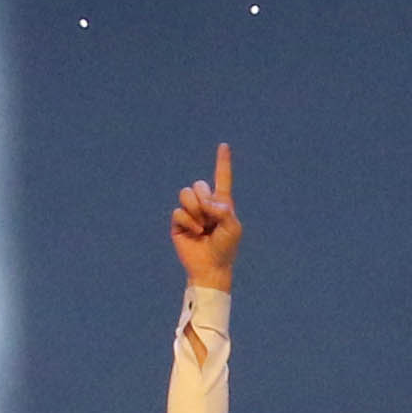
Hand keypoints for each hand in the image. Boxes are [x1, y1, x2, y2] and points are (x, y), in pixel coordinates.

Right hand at [169, 142, 241, 289]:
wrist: (211, 267)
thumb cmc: (226, 248)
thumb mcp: (233, 227)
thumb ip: (223, 209)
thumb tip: (206, 201)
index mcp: (222, 203)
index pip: (222, 178)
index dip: (222, 162)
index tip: (224, 146)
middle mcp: (205, 204)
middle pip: (198, 184)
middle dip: (203, 198)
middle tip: (210, 217)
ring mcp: (190, 213)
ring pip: (185, 194)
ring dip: (195, 209)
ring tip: (202, 226)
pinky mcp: (178, 223)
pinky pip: (178, 212)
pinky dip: (188, 222)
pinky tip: (195, 233)